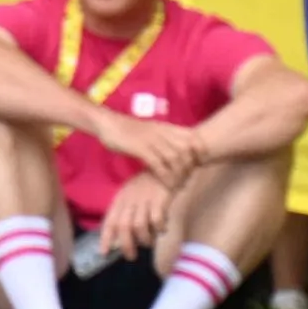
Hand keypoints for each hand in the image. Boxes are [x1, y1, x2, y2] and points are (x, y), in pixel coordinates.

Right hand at [88, 106, 203, 187]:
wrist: (107, 123)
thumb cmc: (128, 129)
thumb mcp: (151, 129)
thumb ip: (165, 136)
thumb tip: (178, 148)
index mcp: (167, 127)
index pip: (192, 137)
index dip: (200, 150)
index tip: (200, 163)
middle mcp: (162, 133)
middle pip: (186, 150)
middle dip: (190, 166)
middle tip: (188, 178)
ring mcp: (152, 140)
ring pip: (174, 158)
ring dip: (179, 174)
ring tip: (179, 185)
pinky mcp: (140, 148)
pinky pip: (158, 164)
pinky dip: (165, 176)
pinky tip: (167, 184)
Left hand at [97, 170, 173, 259]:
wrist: (164, 167)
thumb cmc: (146, 186)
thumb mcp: (130, 196)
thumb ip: (125, 214)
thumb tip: (122, 237)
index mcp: (120, 200)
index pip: (109, 221)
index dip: (106, 238)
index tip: (104, 253)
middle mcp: (129, 201)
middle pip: (123, 226)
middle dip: (126, 245)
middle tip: (131, 256)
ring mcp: (144, 200)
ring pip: (139, 225)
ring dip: (144, 238)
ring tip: (149, 243)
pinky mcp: (160, 199)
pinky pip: (157, 219)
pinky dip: (159, 228)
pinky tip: (162, 230)